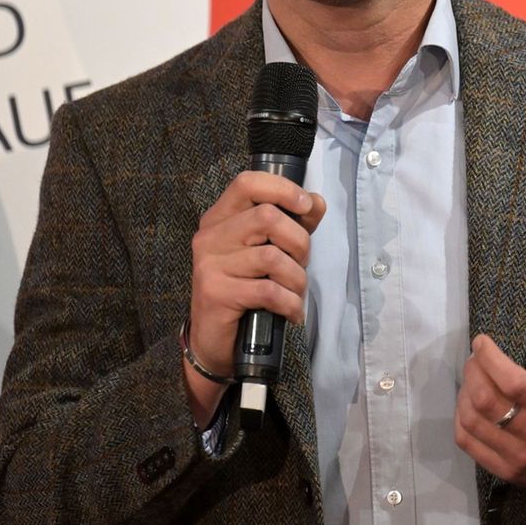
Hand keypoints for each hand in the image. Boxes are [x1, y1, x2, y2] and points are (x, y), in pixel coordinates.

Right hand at [183, 171, 325, 423]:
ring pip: (272, 257)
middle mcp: (210, 236)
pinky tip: (291, 312)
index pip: (248, 183)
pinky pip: (269, 290)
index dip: (283, 189)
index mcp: (221, 218)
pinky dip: (290, 303)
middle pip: (268, 217)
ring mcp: (209, 265)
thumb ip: (292, 224)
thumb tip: (316, 202)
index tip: (306, 206)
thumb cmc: (245, 289)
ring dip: (297, 279)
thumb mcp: (269, 250)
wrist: (213, 341)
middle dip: (299, 243)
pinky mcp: (215, 293)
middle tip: (301, 264)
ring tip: (295, 293)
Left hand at [454, 303, 525, 492]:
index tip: (481, 342)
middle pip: (486, 401)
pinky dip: (460, 419)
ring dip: (464, 393)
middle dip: (473, 372)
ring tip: (472, 378)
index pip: (513, 382)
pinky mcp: (505, 470)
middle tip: (475, 358)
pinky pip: (468, 443)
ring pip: (473, 421)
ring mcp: (518, 457)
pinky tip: (468, 404)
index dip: (490, 358)